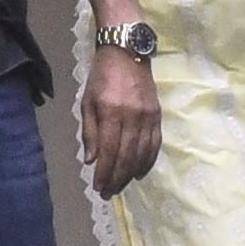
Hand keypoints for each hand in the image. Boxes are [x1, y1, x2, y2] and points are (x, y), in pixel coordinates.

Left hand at [82, 46, 160, 199]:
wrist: (127, 52)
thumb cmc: (101, 77)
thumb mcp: (87, 101)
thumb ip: (89, 131)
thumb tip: (91, 160)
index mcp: (111, 112)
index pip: (108, 151)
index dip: (104, 172)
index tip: (98, 187)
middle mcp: (132, 116)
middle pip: (126, 156)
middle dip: (117, 178)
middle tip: (108, 193)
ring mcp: (148, 116)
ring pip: (142, 154)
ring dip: (131, 174)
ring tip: (121, 186)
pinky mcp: (157, 115)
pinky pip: (155, 144)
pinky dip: (148, 161)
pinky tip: (140, 172)